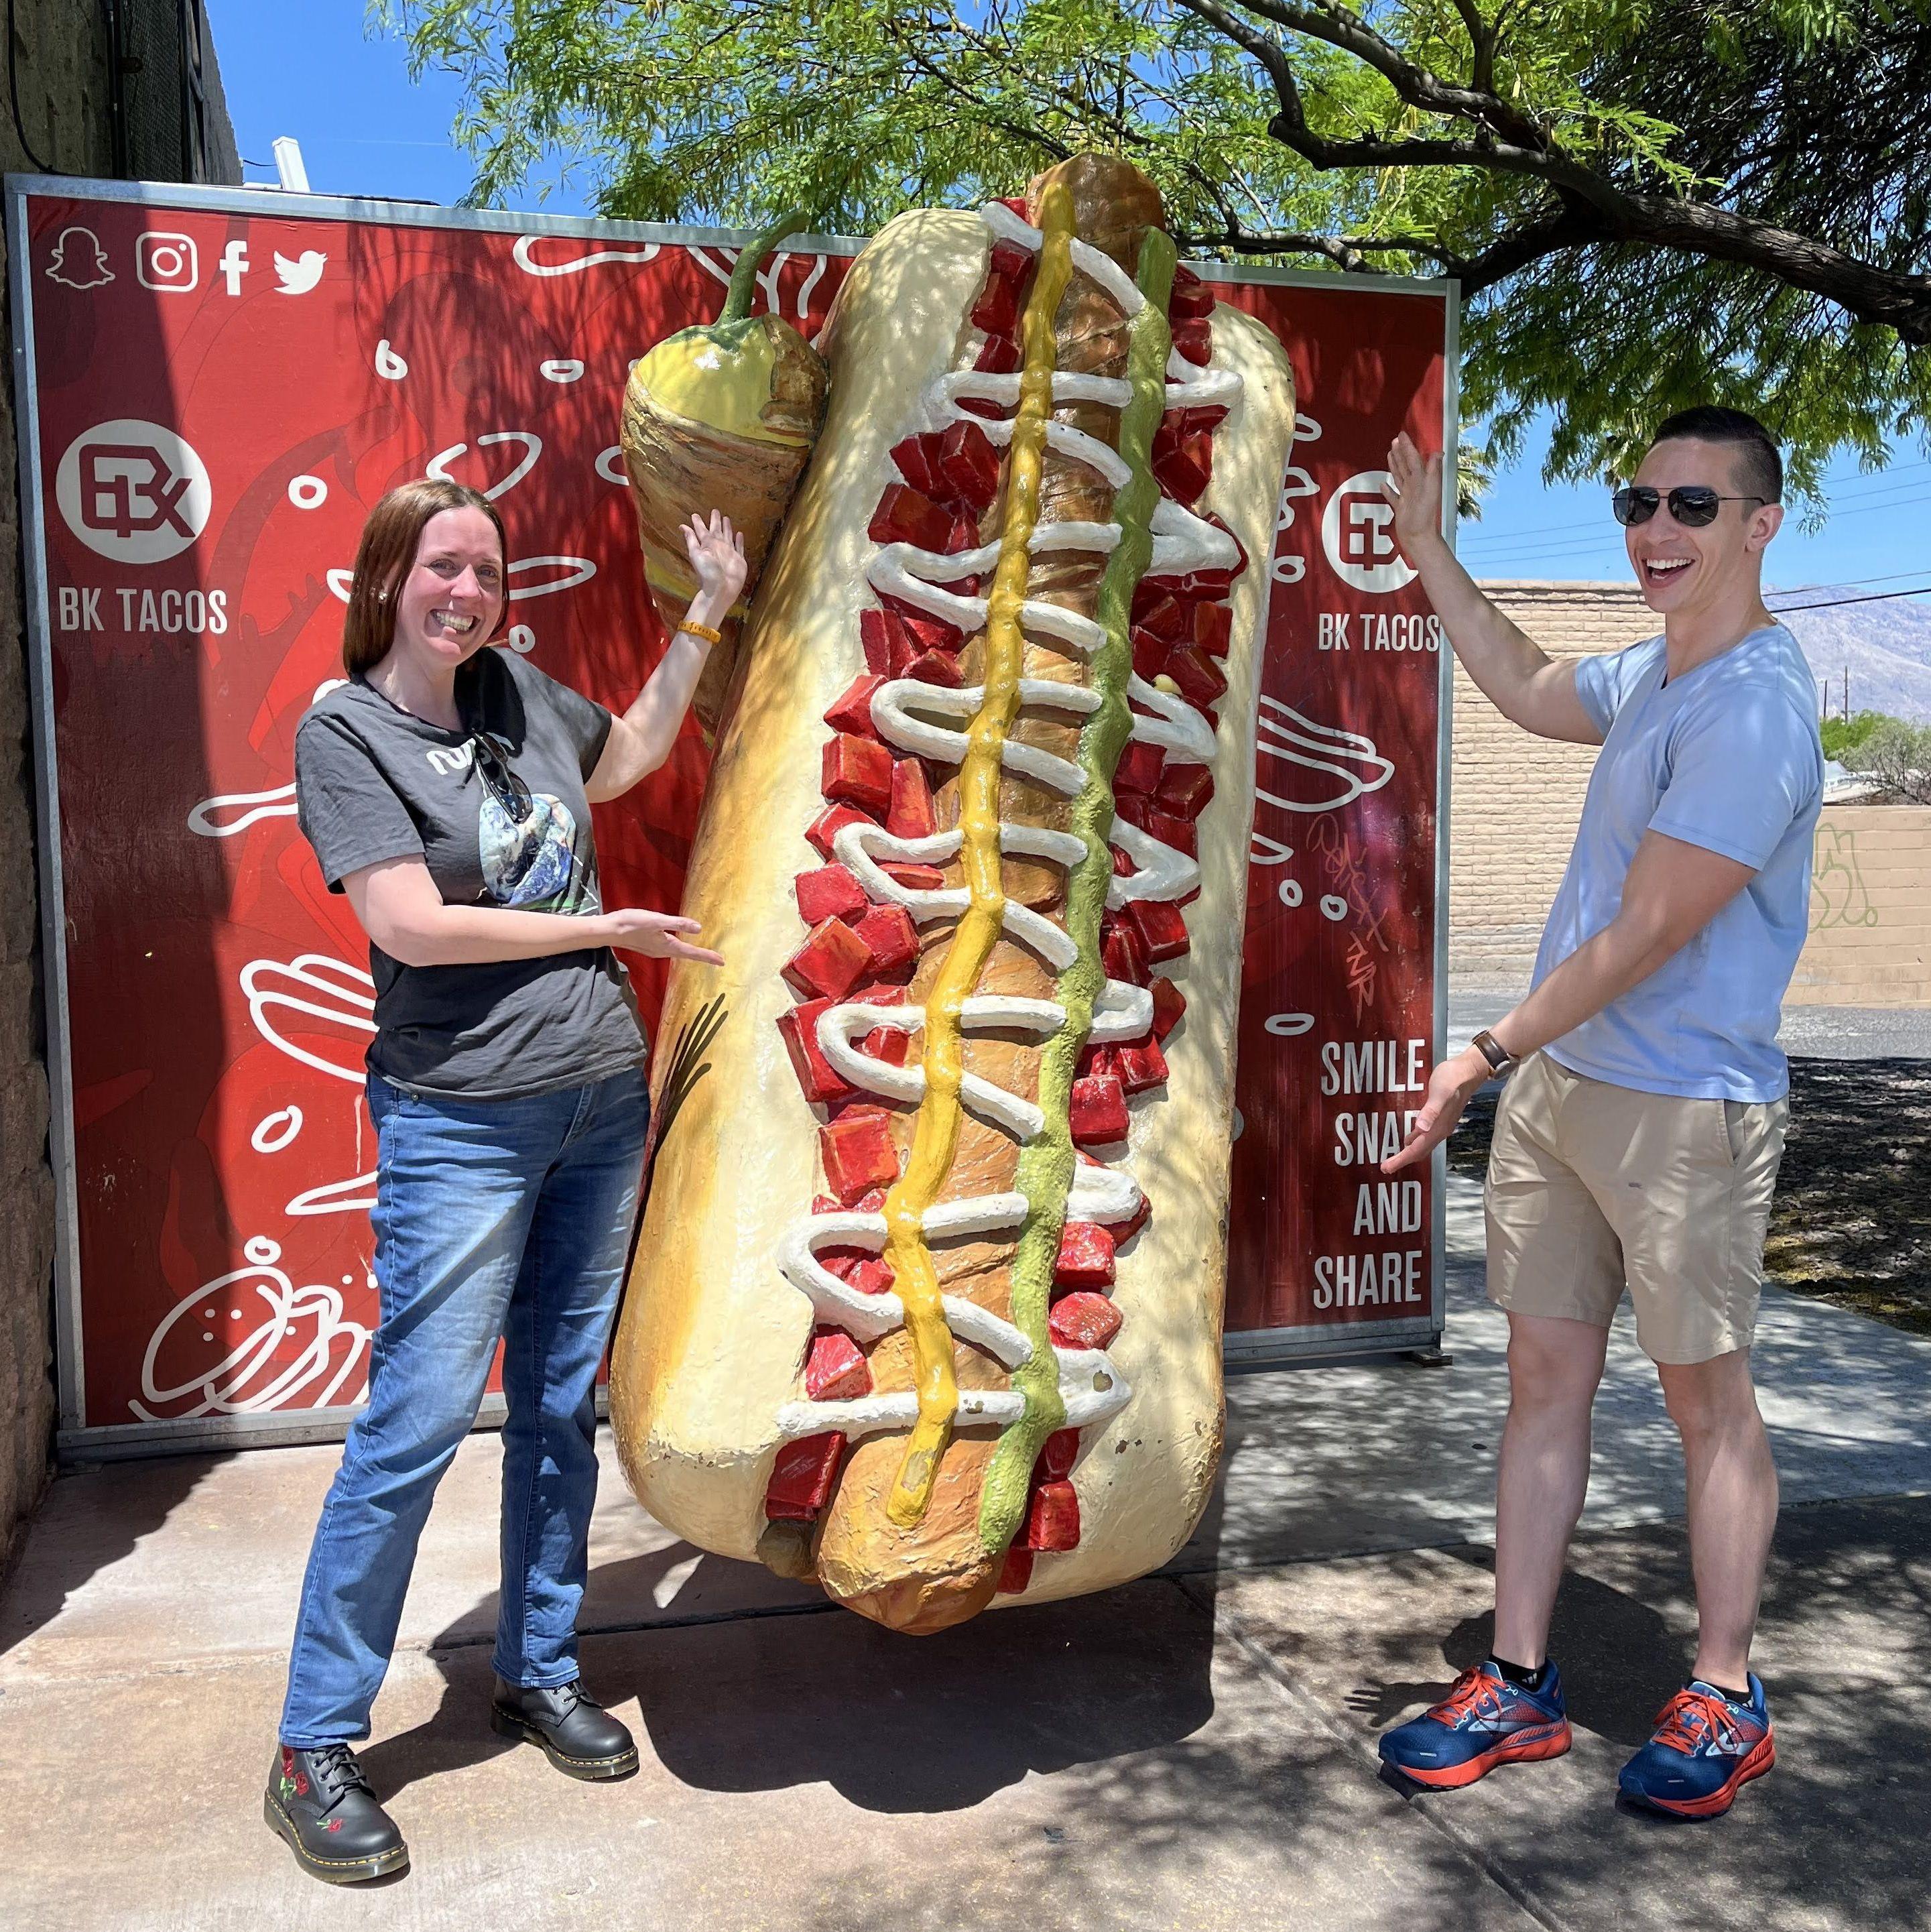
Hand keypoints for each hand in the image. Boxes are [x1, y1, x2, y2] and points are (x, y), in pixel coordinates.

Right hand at [602, 908, 724, 966]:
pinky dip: (680, 949)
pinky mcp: (649, 946)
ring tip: (703, 954)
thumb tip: (698, 928)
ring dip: (692, 954)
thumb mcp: (657, 920)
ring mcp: (655, 950)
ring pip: (679, 953)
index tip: (722, 962)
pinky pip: (670, 949)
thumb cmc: (631, 923)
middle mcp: (663, 952)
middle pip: (687, 955)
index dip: (708, 957)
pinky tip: (678, 944)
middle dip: (702, 957)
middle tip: (717, 959)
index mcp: (668, 946)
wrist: (609, 930)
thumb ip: (678, 923)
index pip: (692, 953)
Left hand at [680, 509, 748, 611]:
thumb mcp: (696, 553)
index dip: (698, 522)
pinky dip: (740, 541)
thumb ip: (691, 539)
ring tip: (726, 518)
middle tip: (715, 510)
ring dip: (727, 527)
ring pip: (728, 536)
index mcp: (707, 544)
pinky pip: (740, 547)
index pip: (701, 530)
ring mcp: (729, 552)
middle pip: (716, 530)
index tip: (695, 515)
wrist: (721, 588)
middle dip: (715, 520)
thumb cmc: (707, 572)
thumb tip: (682, 526)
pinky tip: (739, 534)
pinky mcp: (739, 559)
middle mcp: (718, 546)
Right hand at [1381, 433, 1447, 564]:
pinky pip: (1393, 496)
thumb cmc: (1424, 516)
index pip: (1413, 459)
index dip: (1407, 447)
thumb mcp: (1430, 491)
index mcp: (1420, 481)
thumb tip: (1438, 452)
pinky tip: (1382, 484)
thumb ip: (1432, 471)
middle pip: (1406, 466)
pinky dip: (1387, 490)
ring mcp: (1407, 497)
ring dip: (1395, 465)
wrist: (1418, 538)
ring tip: (1389, 454)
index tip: (1401, 435)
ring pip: (1399, 477)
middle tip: (1395, 440)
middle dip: (1401, 453)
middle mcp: (1414, 487)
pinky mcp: (1400, 509)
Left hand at [1382, 1045, 1489, 1174]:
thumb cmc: (1453, 1079)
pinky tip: (1409, 1138)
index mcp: (1438, 1128)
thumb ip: (1431, 1112)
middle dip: (1403, 1160)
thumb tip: (1421, 1129)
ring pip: (1422, 1144)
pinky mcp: (1440, 1117)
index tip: (1386, 1168)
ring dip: (1409, 1152)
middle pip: (1419, 1151)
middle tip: (1386, 1167)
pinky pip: (1425, 1135)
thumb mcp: (1440, 1094)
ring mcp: (1440, 1124)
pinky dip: (1415, 1140)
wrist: (1469, 1071)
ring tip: (1396, 1157)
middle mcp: (1439, 1130)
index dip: (1401, 1159)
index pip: (1417, 1149)